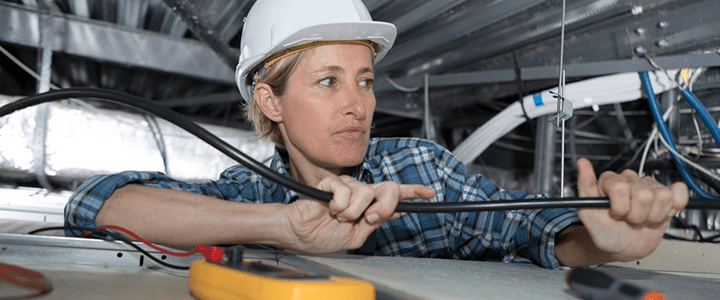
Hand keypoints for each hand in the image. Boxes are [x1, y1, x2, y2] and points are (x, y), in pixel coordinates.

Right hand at [280, 175, 435, 252]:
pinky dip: (339, 204)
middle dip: (383, 205)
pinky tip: (330, 209)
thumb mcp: (356, 236)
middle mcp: (360, 193)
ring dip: (351, 212)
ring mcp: (347, 187)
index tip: (429, 192)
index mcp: (367, 206)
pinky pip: (345, 189)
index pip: (393, 195)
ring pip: (365, 192)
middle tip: (369, 218)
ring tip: (338, 217)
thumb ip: (375, 221)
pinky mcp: (331, 183)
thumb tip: (397, 210)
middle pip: (387, 189)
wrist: (298, 236)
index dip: (412, 192)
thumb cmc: (321, 236)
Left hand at [575, 157, 687, 261]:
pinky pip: (679, 193)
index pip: (621, 187)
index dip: (619, 207)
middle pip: (643, 195)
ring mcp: (650, 187)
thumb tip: (582, 162)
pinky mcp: (667, 196)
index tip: (615, 215)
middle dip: (636, 215)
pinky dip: (672, 208)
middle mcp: (631, 180)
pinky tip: (659, 215)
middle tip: (628, 220)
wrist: (621, 247)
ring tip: (641, 220)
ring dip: (652, 216)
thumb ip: (585, 186)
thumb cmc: (604, 230)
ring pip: (663, 197)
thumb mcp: (587, 213)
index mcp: (611, 180)